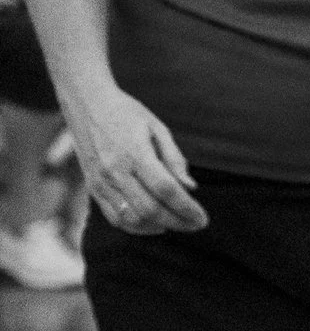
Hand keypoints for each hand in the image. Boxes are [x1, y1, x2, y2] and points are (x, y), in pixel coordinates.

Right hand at [65, 86, 205, 233]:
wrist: (85, 104)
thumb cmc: (126, 113)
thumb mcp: (157, 128)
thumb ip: (174, 159)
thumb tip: (191, 188)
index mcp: (134, 153)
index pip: (166, 189)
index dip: (187, 208)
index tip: (203, 218)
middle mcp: (114, 171)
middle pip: (150, 209)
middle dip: (177, 222)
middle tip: (196, 225)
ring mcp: (100, 181)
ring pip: (131, 218)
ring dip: (158, 226)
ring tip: (178, 223)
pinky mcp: (92, 187)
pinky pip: (114, 217)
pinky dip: (136, 226)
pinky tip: (154, 224)